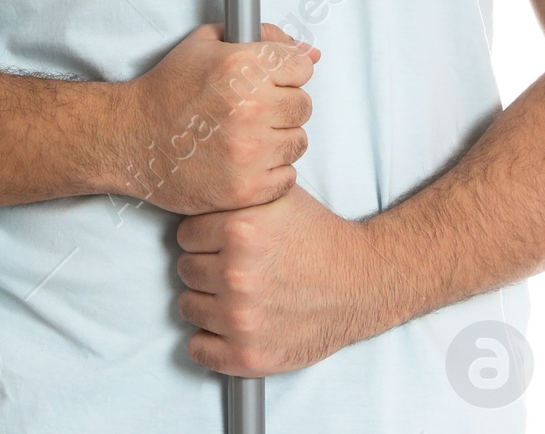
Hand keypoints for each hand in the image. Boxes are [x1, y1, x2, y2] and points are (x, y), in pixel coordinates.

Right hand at [111, 23, 317, 215]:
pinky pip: (287, 176)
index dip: (286, 73)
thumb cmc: (169, 88)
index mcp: (242, 65)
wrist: (131, 137)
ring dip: (278, 138)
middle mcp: (250, 107)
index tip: (270, 80)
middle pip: (303, 105)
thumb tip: (309, 52)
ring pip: (298, 141)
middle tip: (255, 109)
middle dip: (282, 104)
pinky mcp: (245, 188)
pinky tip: (246, 161)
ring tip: (248, 135)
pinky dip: (271, 170)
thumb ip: (264, 36)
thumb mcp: (207, 42)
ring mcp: (249, 151)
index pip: (302, 67)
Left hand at [176, 183, 387, 375]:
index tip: (219, 241)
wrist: (360, 283)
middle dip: (205, 265)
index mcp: (241, 231)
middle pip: (185, 269)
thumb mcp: (279, 196)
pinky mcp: (249, 355)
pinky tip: (227, 325)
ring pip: (188, 307)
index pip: (185, 234)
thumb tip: (203, 188)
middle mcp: (237, 276)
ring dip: (206, 300)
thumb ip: (238, 193)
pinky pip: (199, 349)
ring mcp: (241, 319)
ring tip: (234, 293)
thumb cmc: (319, 239)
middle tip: (231, 266)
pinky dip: (208, 340)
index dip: (203, 235)